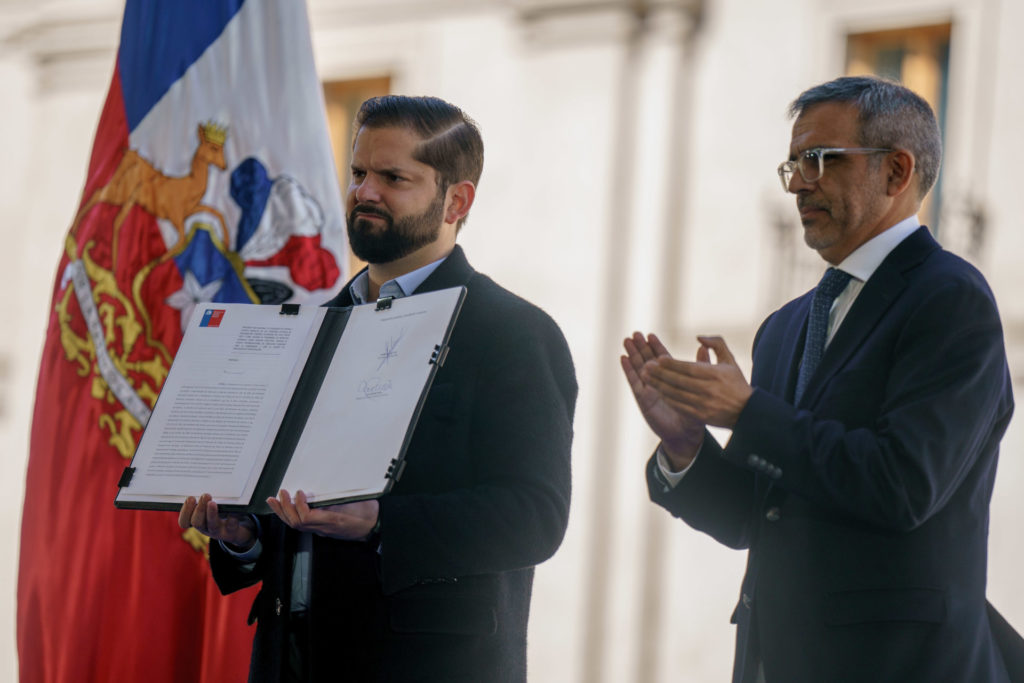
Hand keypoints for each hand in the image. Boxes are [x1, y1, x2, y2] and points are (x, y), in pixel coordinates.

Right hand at [178, 493, 256, 550]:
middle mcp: (206, 528)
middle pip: (197, 522)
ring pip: (212, 525)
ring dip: (211, 513)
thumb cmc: (222, 513)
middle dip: (199, 509)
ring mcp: (219, 531)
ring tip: (213, 503)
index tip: (190, 498)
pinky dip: (232, 516)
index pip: (184, 522)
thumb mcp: (211, 507)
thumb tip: (203, 480)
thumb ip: (206, 498)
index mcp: (198, 521)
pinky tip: (233, 509)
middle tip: (205, 495)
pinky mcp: (233, 531)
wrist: (240, 528)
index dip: (185, 512)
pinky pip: (231, 525)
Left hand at [266, 490, 378, 540]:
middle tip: (279, 494)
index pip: (307, 518)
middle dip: (284, 508)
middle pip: (297, 523)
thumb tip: (318, 491)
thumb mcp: (354, 500)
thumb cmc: (367, 512)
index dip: (299, 505)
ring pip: (297, 526)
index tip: (299, 492)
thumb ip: (335, 497)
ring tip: (274, 501)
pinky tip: (288, 509)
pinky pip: (303, 526)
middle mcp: (324, 528)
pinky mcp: (323, 529)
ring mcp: (323, 530)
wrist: (374, 526)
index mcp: (332, 520)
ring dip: (283, 513)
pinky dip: (292, 516)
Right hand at [621, 331, 705, 468]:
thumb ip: (700, 366)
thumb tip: (703, 347)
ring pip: (638, 368)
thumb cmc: (695, 412)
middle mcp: (658, 381)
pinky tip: (623, 358)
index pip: (662, 357)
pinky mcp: (642, 398)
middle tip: (636, 333)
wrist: (685, 433)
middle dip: (641, 346)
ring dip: (632, 354)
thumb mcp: (700, 387)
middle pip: (647, 359)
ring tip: (627, 340)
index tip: (650, 334)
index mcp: (671, 377)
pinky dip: (628, 370)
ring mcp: (648, 389)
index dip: (655, 346)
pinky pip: (634, 382)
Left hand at [642, 335, 752, 428]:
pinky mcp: (700, 416)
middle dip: (660, 373)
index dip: (672, 364)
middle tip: (645, 366)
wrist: (747, 412)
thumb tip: (698, 338)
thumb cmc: (736, 383)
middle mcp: (709, 389)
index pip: (689, 368)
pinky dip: (667, 399)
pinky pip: (679, 406)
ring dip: (658, 385)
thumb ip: (716, 344)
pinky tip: (656, 391)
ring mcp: (704, 404)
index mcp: (715, 375)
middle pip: (679, 381)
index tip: (658, 358)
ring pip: (676, 394)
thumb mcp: (730, 360)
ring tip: (645, 377)